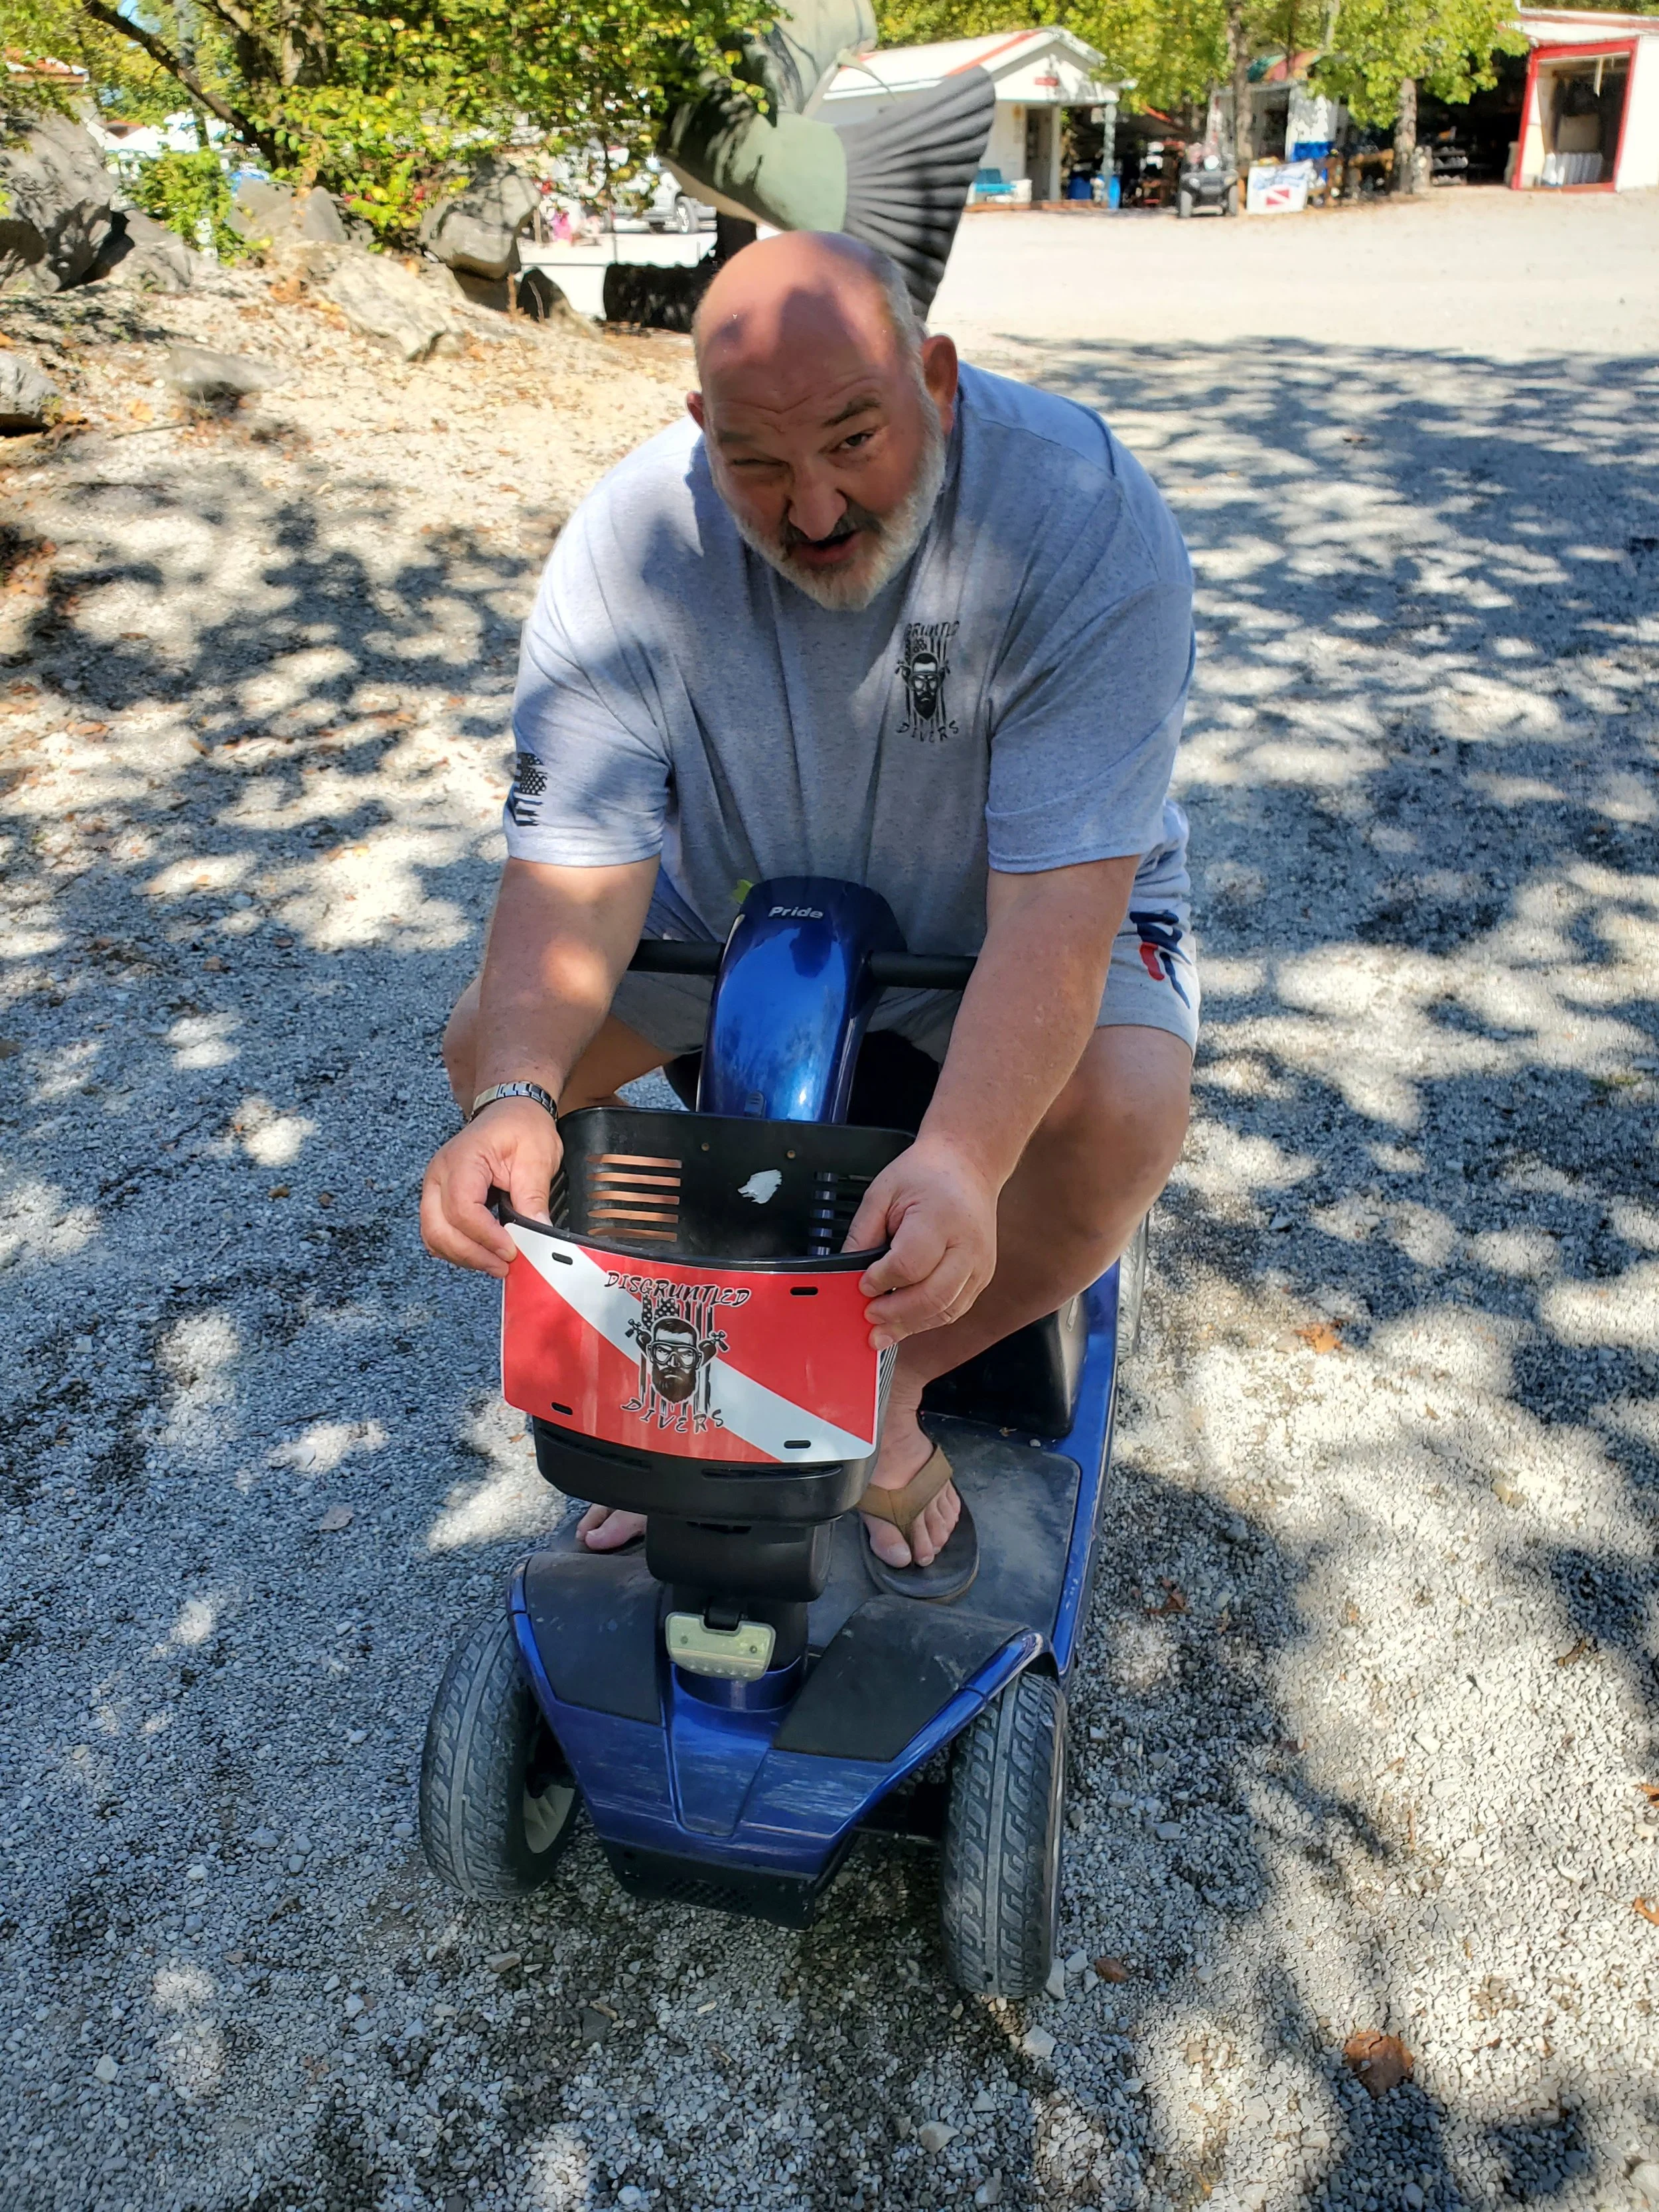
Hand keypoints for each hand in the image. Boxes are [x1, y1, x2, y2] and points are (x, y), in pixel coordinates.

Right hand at [419, 1099, 561, 1275]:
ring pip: (433, 1235)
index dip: (485, 1237)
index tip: (511, 1251)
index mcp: (462, 1160)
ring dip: (463, 1256)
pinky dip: (456, 1249)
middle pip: (438, 1228)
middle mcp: (439, 1174)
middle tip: (503, 1267)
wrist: (511, 1110)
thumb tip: (539, 1235)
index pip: (462, 1209)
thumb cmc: (522, 1127)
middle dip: (471, 1254)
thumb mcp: (537, 1157)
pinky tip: (482, 1254)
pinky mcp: (440, 1198)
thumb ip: (534, 1198)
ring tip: (496, 1264)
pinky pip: (437, 1233)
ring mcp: (434, 1187)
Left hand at [844, 1136, 997, 1347]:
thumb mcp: (882, 1192)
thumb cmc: (926, 1174)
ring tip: (882, 1331)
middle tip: (869, 1316)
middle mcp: (968, 1245)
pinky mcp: (983, 1275)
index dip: (881, 1280)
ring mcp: (980, 1264)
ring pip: (946, 1310)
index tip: (862, 1284)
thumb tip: (845, 1273)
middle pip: (933, 1296)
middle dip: (896, 1313)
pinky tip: (906, 1321)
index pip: (909, 1264)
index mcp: (941, 1218)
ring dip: (911, 1325)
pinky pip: (955, 1308)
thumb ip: (862, 1234)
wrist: (968, 1165)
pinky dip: (928, 1319)